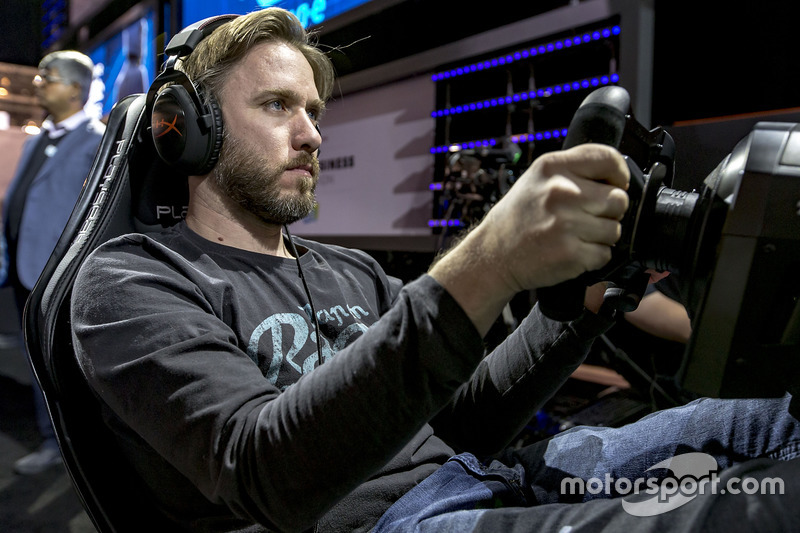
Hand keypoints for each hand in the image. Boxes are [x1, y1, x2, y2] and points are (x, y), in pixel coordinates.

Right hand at [478, 143, 628, 292]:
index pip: (609, 159)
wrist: (493, 255)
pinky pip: (605, 254)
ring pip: (615, 229)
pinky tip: (571, 250)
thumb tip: (616, 177)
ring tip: (574, 235)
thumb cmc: (519, 218)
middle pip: (619, 199)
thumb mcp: (538, 179)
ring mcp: (566, 224)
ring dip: (601, 236)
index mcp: (553, 167)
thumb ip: (574, 171)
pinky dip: (592, 257)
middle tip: (586, 217)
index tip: (615, 185)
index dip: (619, 175)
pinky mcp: (571, 253)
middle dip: (609, 211)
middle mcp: (560, 192)